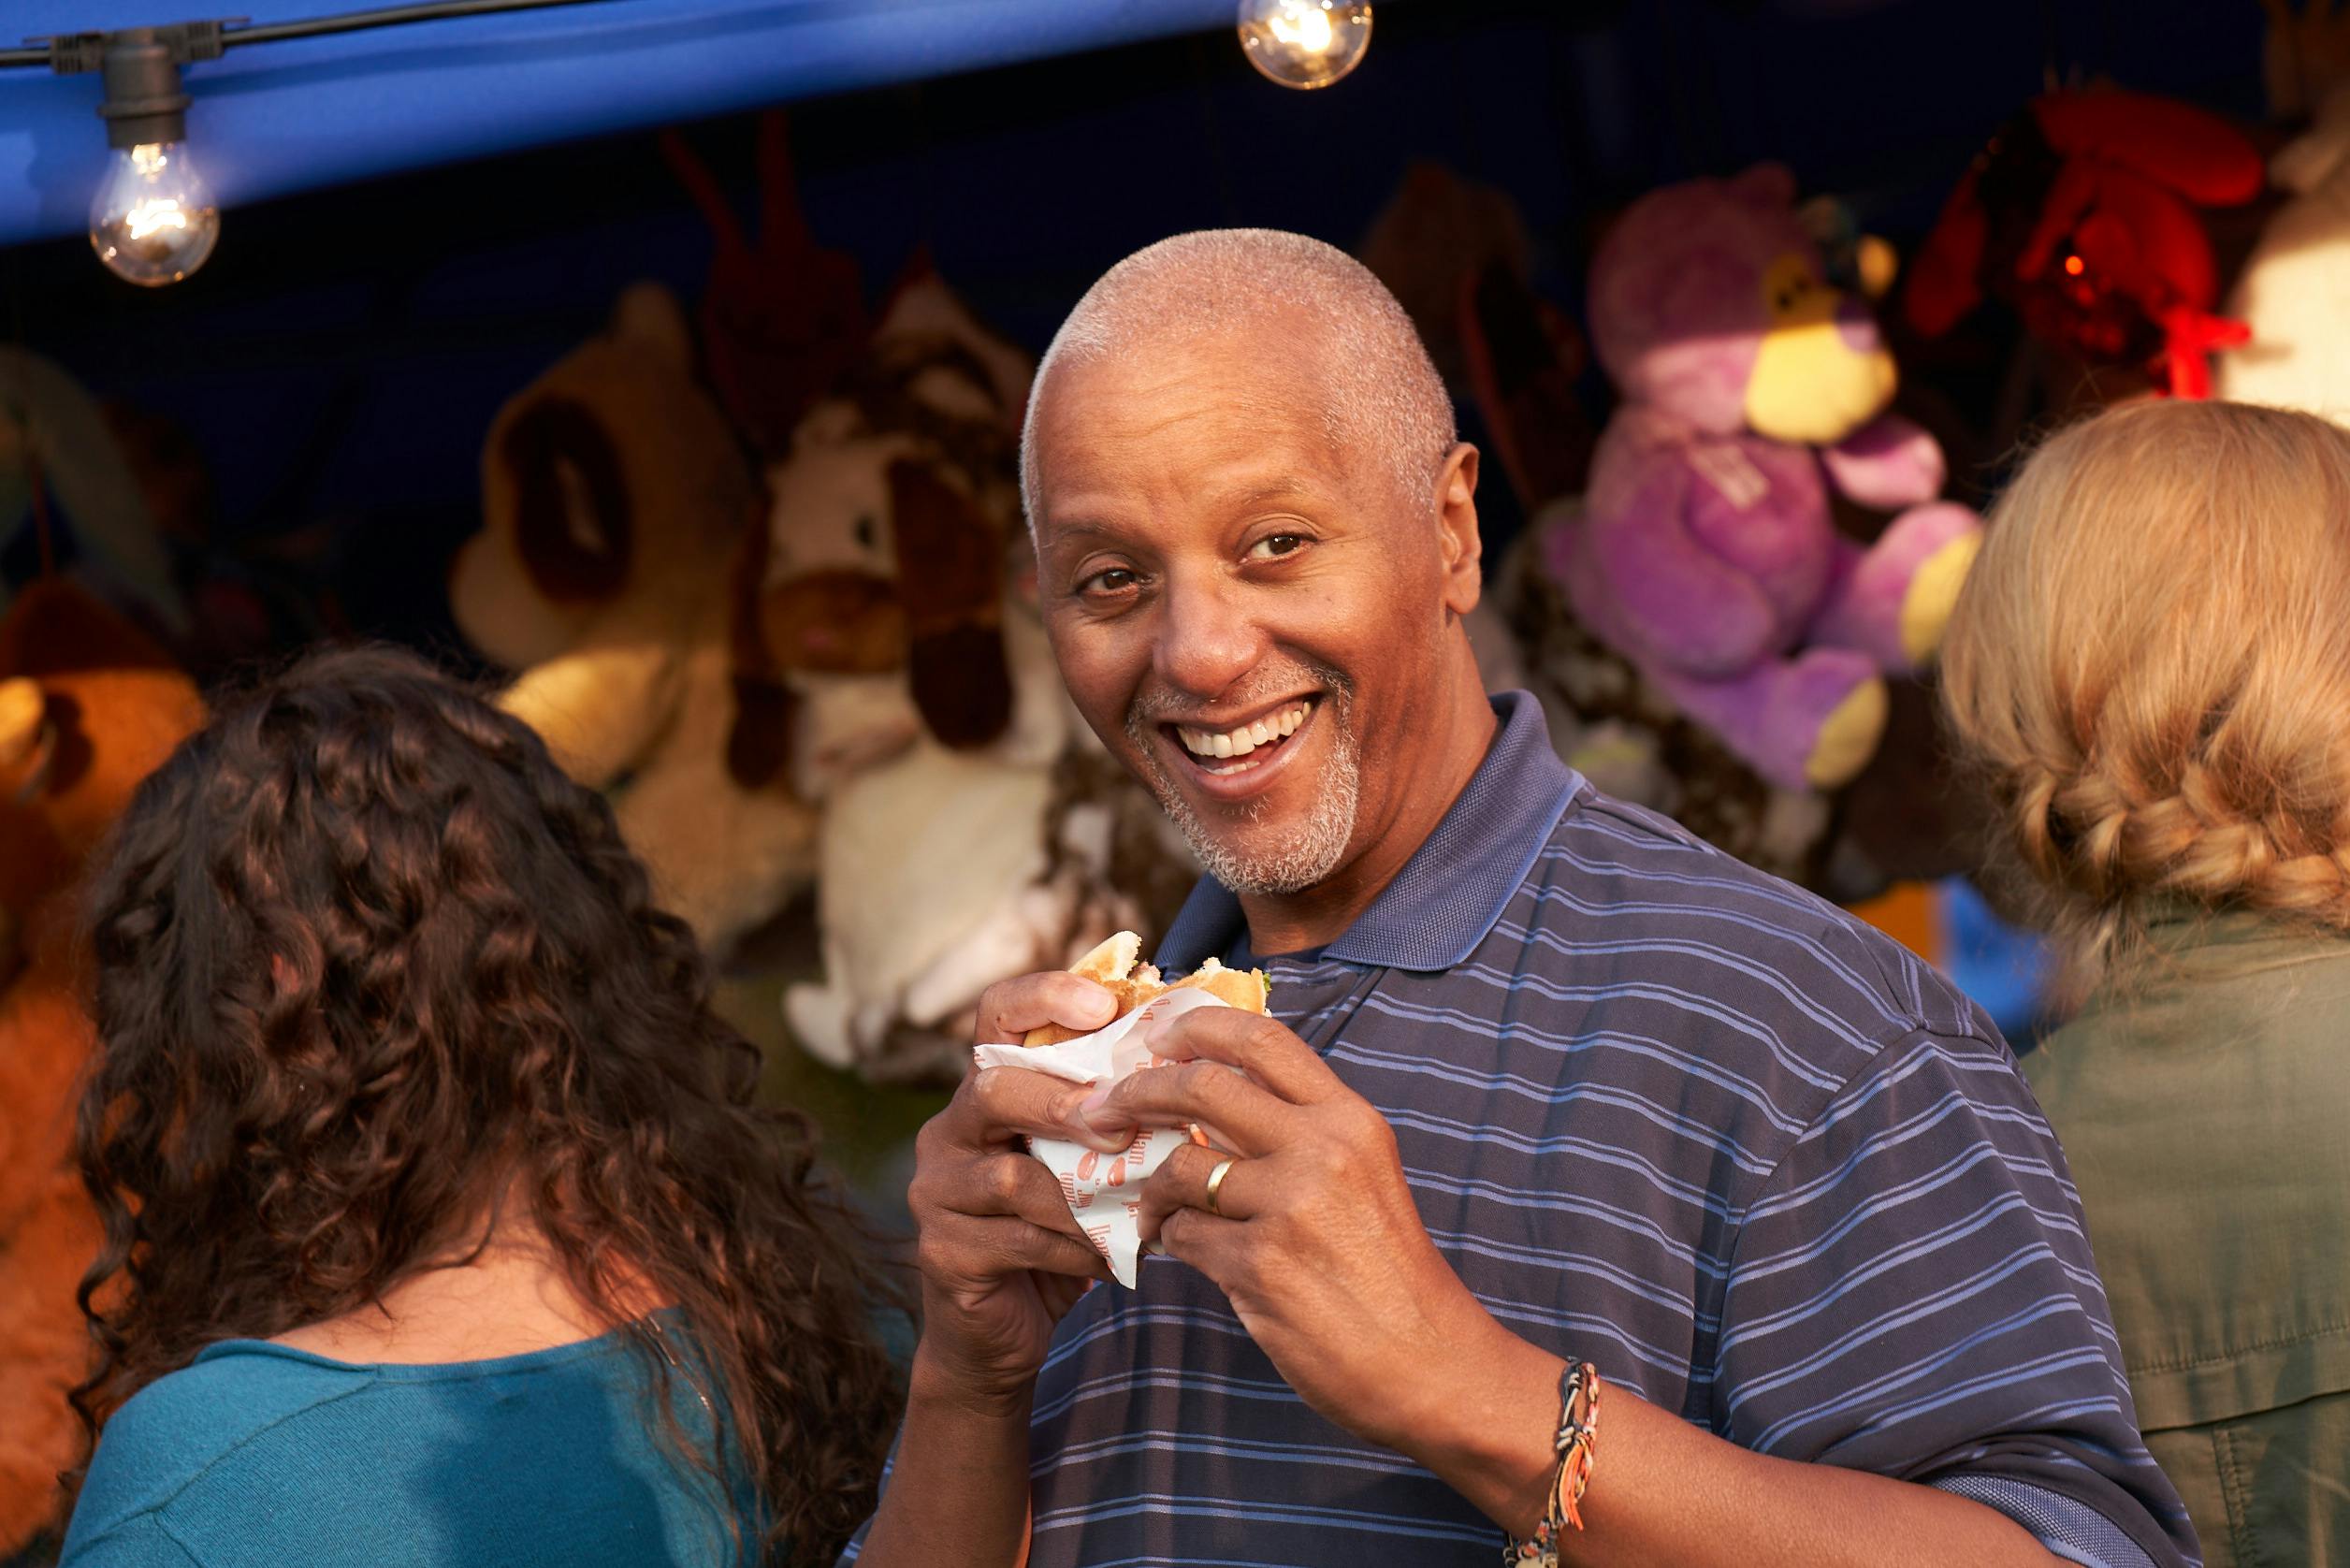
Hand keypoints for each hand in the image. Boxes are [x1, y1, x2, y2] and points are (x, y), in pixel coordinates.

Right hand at [905, 971, 1127, 1411]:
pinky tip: (1108, 1258)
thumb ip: (1112, 1117)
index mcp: (987, 1090)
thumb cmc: (1057, 1232)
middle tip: (1119, 1124)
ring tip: (1132, 1209)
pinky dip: (1074, 1248)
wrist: (998, 1333)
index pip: (996, 1015)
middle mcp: (949, 1130)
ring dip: (1081, 1194)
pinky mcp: (943, 1251)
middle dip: (1062, 1102)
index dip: (1044, 996)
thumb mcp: (1083, 1165)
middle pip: (991, 1088)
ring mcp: (937, 1191)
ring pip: (1008, 1175)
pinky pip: (1018, 1239)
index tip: (1103, 1003)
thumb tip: (1198, 1061)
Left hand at [1088, 1006, 1499, 1450]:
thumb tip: (1207, 1098)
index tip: (1154, 1035)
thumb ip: (1298, 1132)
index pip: (1262, 1040)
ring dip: (1150, 1189)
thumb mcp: (1362, 1176)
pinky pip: (1184, 1237)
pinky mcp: (1259, 1266)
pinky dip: (1170, 1242)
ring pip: (1179, 1168)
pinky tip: (1176, 1250)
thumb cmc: (1388, 1272)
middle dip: (1139, 1090)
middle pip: (1202, 1085)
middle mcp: (1321, 1150)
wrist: (1429, 1362)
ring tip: (1153, 1211)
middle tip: (1105, 1107)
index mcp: (1349, 1119)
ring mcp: (1289, 1207)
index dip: (1195, 1026)